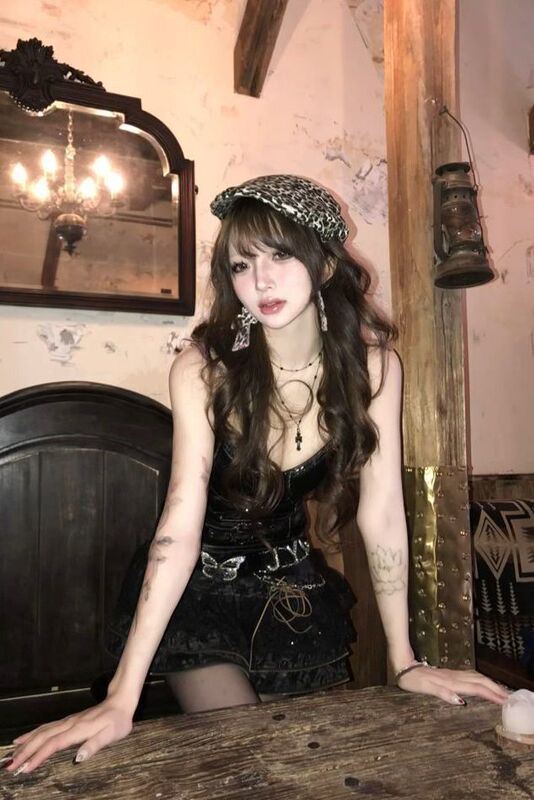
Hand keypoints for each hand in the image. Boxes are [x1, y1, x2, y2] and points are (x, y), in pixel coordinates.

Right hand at [4, 698, 132, 774]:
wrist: (120, 701)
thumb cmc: (117, 720)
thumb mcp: (112, 734)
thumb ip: (94, 745)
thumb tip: (78, 758)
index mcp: (78, 729)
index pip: (54, 744)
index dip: (39, 756)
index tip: (26, 768)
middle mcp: (69, 724)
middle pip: (43, 738)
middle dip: (26, 752)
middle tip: (11, 766)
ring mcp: (67, 721)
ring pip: (42, 732)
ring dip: (26, 744)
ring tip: (12, 755)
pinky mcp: (68, 721)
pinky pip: (46, 727)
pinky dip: (32, 734)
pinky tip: (24, 739)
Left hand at [397, 664, 509, 705]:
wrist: (403, 665)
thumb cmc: (411, 679)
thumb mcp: (424, 688)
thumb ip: (442, 693)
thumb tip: (460, 701)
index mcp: (450, 682)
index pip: (475, 688)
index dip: (490, 694)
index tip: (503, 700)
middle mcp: (453, 677)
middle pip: (479, 681)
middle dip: (494, 688)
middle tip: (508, 697)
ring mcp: (451, 674)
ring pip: (475, 677)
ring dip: (489, 683)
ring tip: (500, 690)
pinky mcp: (448, 674)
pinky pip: (469, 676)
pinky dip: (480, 680)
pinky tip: (481, 682)